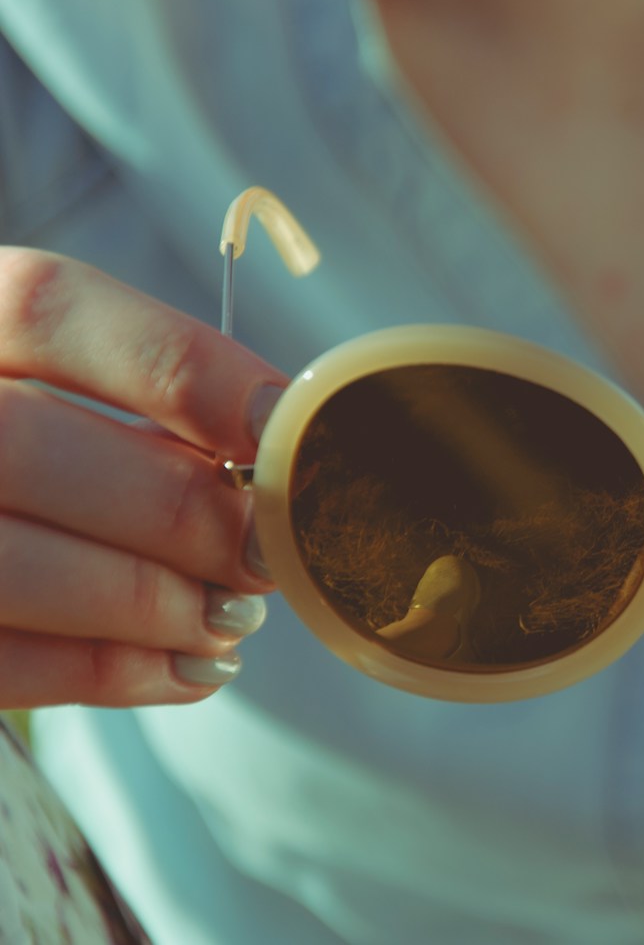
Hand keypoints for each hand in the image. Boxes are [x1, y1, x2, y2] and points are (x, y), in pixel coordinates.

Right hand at [0, 249, 283, 706]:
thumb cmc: (45, 462)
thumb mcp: (67, 397)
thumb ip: (145, 412)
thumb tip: (274, 460)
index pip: (47, 308)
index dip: (181, 367)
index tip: (278, 425)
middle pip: (24, 445)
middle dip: (174, 510)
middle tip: (263, 553)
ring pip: (9, 566)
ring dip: (148, 603)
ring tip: (232, 619)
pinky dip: (107, 672)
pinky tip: (188, 669)